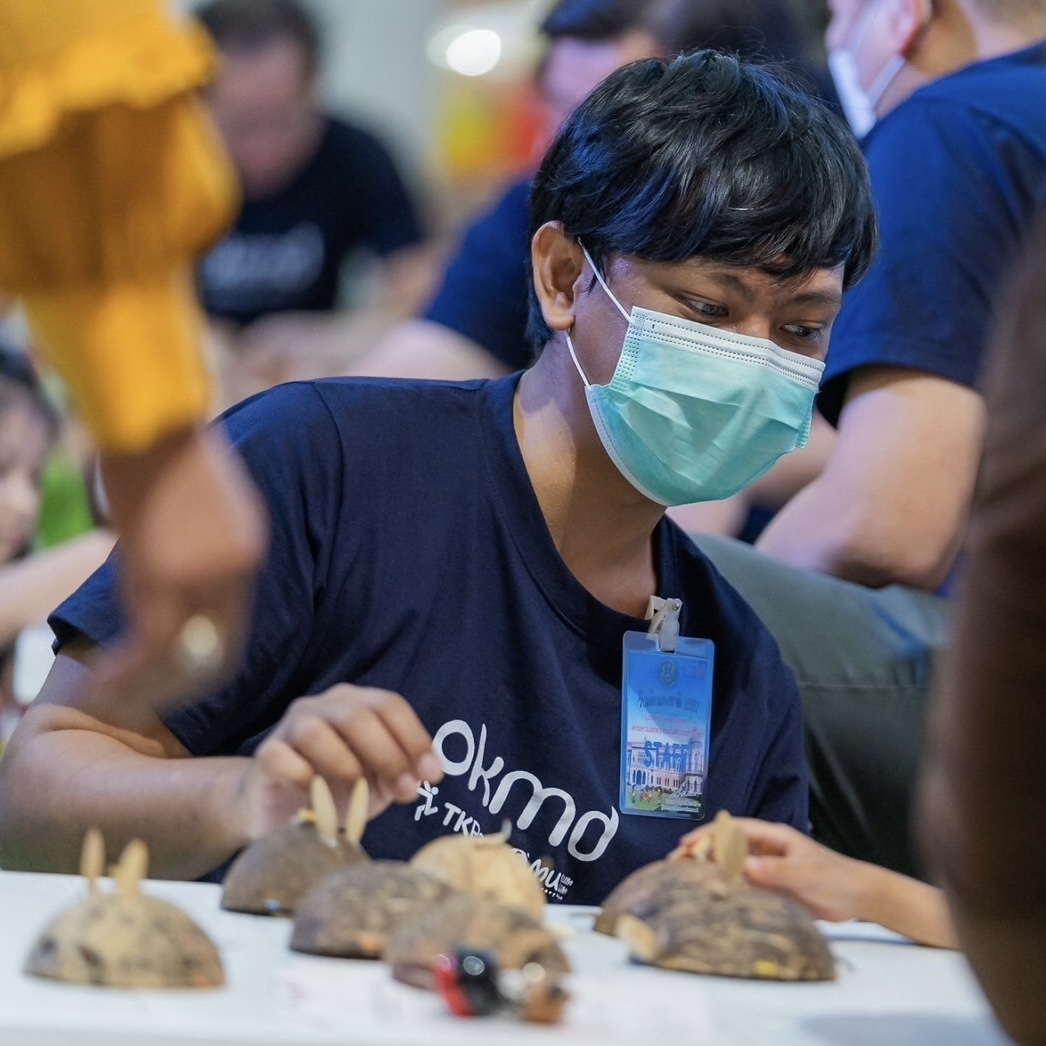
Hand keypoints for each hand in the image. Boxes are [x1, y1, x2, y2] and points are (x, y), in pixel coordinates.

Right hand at [95, 424, 266, 710]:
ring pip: (180, 654)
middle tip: (144, 706)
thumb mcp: (212, 503)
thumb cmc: (172, 455)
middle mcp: (233, 569)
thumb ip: (212, 547)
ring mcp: (202, 573)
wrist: (155, 423)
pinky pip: (153, 641)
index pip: (232, 630)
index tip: (175, 684)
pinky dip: (127, 669)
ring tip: (115, 703)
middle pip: (216, 651)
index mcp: (248, 551)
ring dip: (148, 686)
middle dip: (179, 687)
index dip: (204, 665)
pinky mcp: (164, 571)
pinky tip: (104, 684)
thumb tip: (191, 581)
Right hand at [241, 683, 443, 839]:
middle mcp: (321, 706)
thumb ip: (399, 772)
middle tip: (405, 792)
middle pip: (358, 716)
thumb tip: (422, 774)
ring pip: (316, 732)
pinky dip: (304, 778)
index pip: (389, 706)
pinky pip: (282, 758)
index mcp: (355, 703)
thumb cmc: (335, 787)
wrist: (278, 807)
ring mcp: (289, 727)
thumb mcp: (376, 781)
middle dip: (388, 755)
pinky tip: (315, 798)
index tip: (433, 775)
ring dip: (345, 767)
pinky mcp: (266, 755)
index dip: (414, 738)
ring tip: (357, 797)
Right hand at [670, 817, 868, 922]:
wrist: (857, 897)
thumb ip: (776, 870)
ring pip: (730, 865)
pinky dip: (724, 888)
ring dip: (708, 870)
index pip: (733, 829)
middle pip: (726, 846)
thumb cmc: (834, 876)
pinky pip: (742, 885)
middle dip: (701, 851)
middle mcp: (765, 850)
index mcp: (773, 837)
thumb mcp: (805, 873)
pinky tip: (709, 895)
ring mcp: (766, 868)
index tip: (688, 843)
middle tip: (676, 862)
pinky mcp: (769, 888)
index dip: (709, 834)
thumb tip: (745, 866)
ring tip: (683, 879)